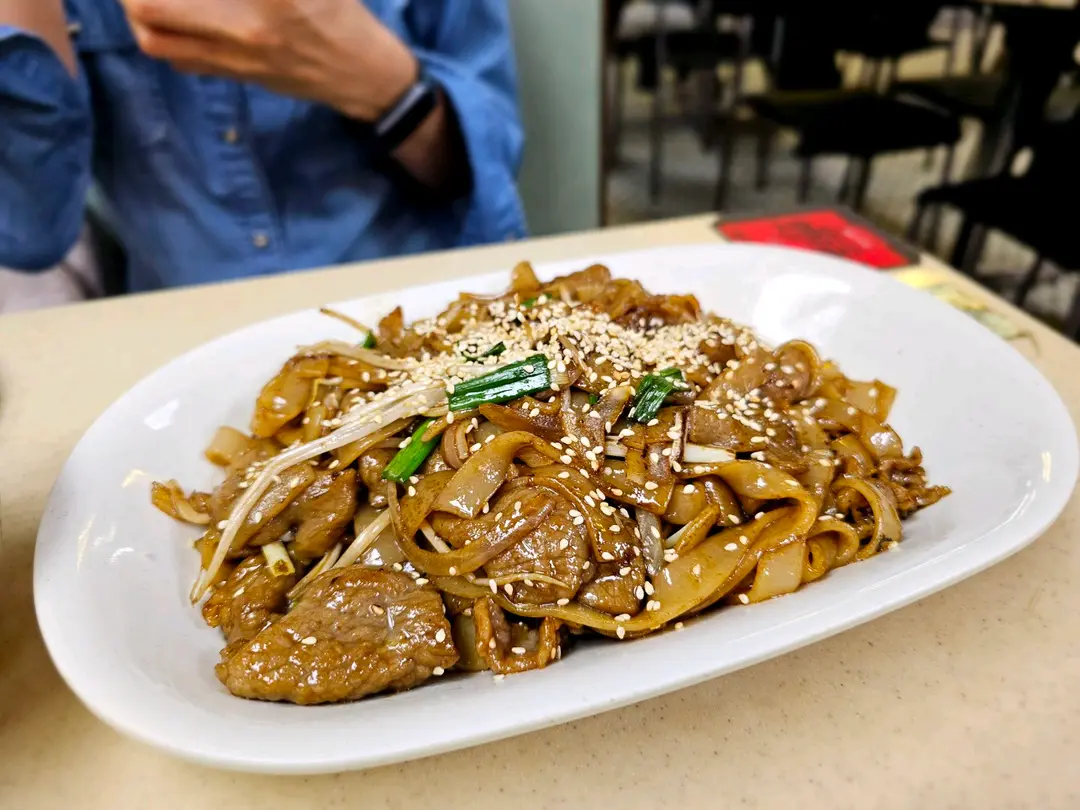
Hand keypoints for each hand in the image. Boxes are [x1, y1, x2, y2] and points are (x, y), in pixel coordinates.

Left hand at [119, 0, 417, 120]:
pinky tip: (171, 15)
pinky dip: (162, 34)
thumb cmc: (340, 13)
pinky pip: (180, 59)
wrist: (362, 75)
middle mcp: (243, 28)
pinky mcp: (237, 75)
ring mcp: (236, 58)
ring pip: (155, 39)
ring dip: (137, 10)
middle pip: (150, 7)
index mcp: (272, 0)